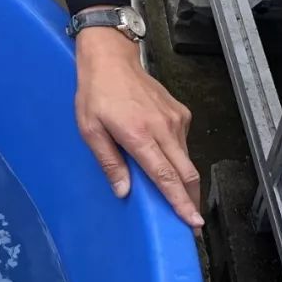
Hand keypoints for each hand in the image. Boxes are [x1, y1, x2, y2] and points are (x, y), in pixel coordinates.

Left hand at [75, 26, 201, 227]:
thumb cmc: (96, 93)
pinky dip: (179, 159)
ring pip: (187, 160)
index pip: (166, 176)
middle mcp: (163, 128)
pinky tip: (166, 162)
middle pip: (186, 173)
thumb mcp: (90, 130)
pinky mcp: (181, 113)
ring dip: (185, 181)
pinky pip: (184, 143)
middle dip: (191, 199)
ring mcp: (175, 119)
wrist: (111, 58)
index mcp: (139, 135)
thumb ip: (108, 162)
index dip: (180, 202)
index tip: (192, 221)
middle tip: (191, 222)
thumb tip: (123, 191)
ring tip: (178, 197)